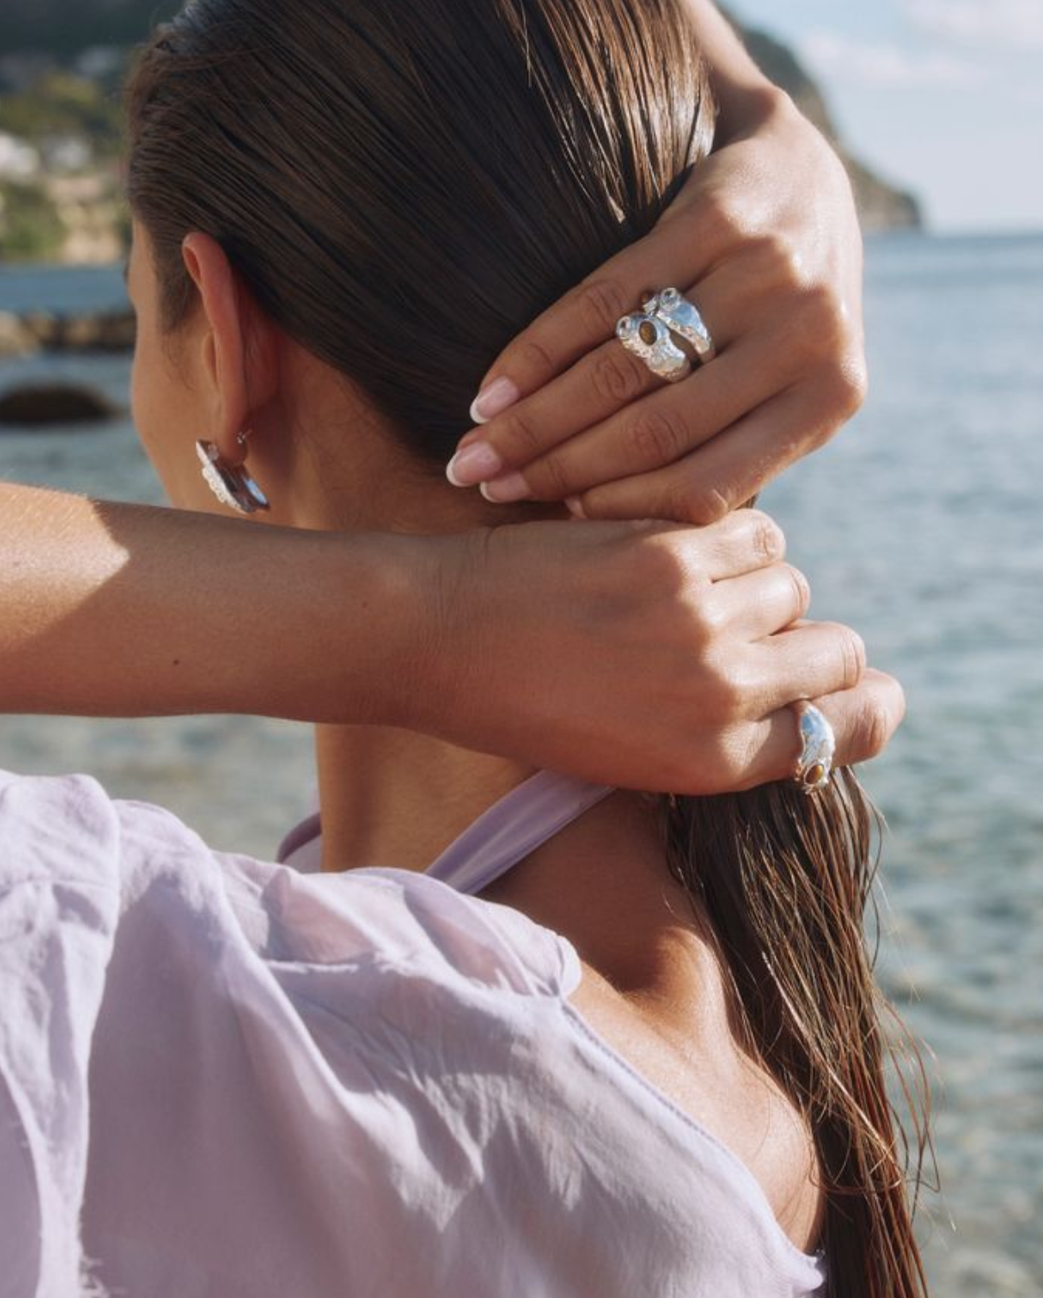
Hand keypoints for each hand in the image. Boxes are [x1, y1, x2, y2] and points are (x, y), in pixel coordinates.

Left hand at [396, 511, 901, 793]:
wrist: (435, 641)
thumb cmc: (525, 706)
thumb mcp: (631, 758)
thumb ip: (719, 735)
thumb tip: (798, 690)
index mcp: (712, 764)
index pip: (847, 730)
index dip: (861, 705)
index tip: (855, 687)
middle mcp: (719, 697)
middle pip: (835, 651)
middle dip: (811, 642)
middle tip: (765, 631)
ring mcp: (699, 619)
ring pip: (792, 586)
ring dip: (761, 587)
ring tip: (702, 590)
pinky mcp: (668, 550)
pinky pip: (754, 533)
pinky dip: (731, 540)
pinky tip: (684, 549)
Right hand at [444, 90, 865, 522]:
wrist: (799, 169)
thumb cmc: (776, 308)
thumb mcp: (781, 384)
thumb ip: (725, 449)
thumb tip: (610, 538)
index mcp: (828, 399)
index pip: (706, 487)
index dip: (618, 514)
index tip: (553, 527)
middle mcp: (809, 338)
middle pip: (655, 432)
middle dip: (557, 470)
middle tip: (488, 490)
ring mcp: (767, 275)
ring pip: (623, 372)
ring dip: (534, 418)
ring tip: (476, 449)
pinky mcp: (718, 219)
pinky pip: (605, 299)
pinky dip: (538, 348)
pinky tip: (493, 384)